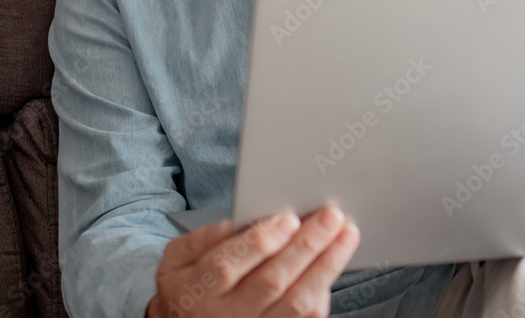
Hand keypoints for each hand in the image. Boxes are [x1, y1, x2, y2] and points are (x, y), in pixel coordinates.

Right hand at [146, 206, 359, 317]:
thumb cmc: (189, 285)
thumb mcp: (177, 260)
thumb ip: (202, 239)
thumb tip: (238, 221)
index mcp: (197, 291)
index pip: (228, 265)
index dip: (259, 242)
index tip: (289, 218)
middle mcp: (226, 316)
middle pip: (272, 281)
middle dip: (306, 246)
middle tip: (331, 217)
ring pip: (296, 303)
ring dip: (326, 266)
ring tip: (346, 234)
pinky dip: (324, 289)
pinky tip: (335, 262)